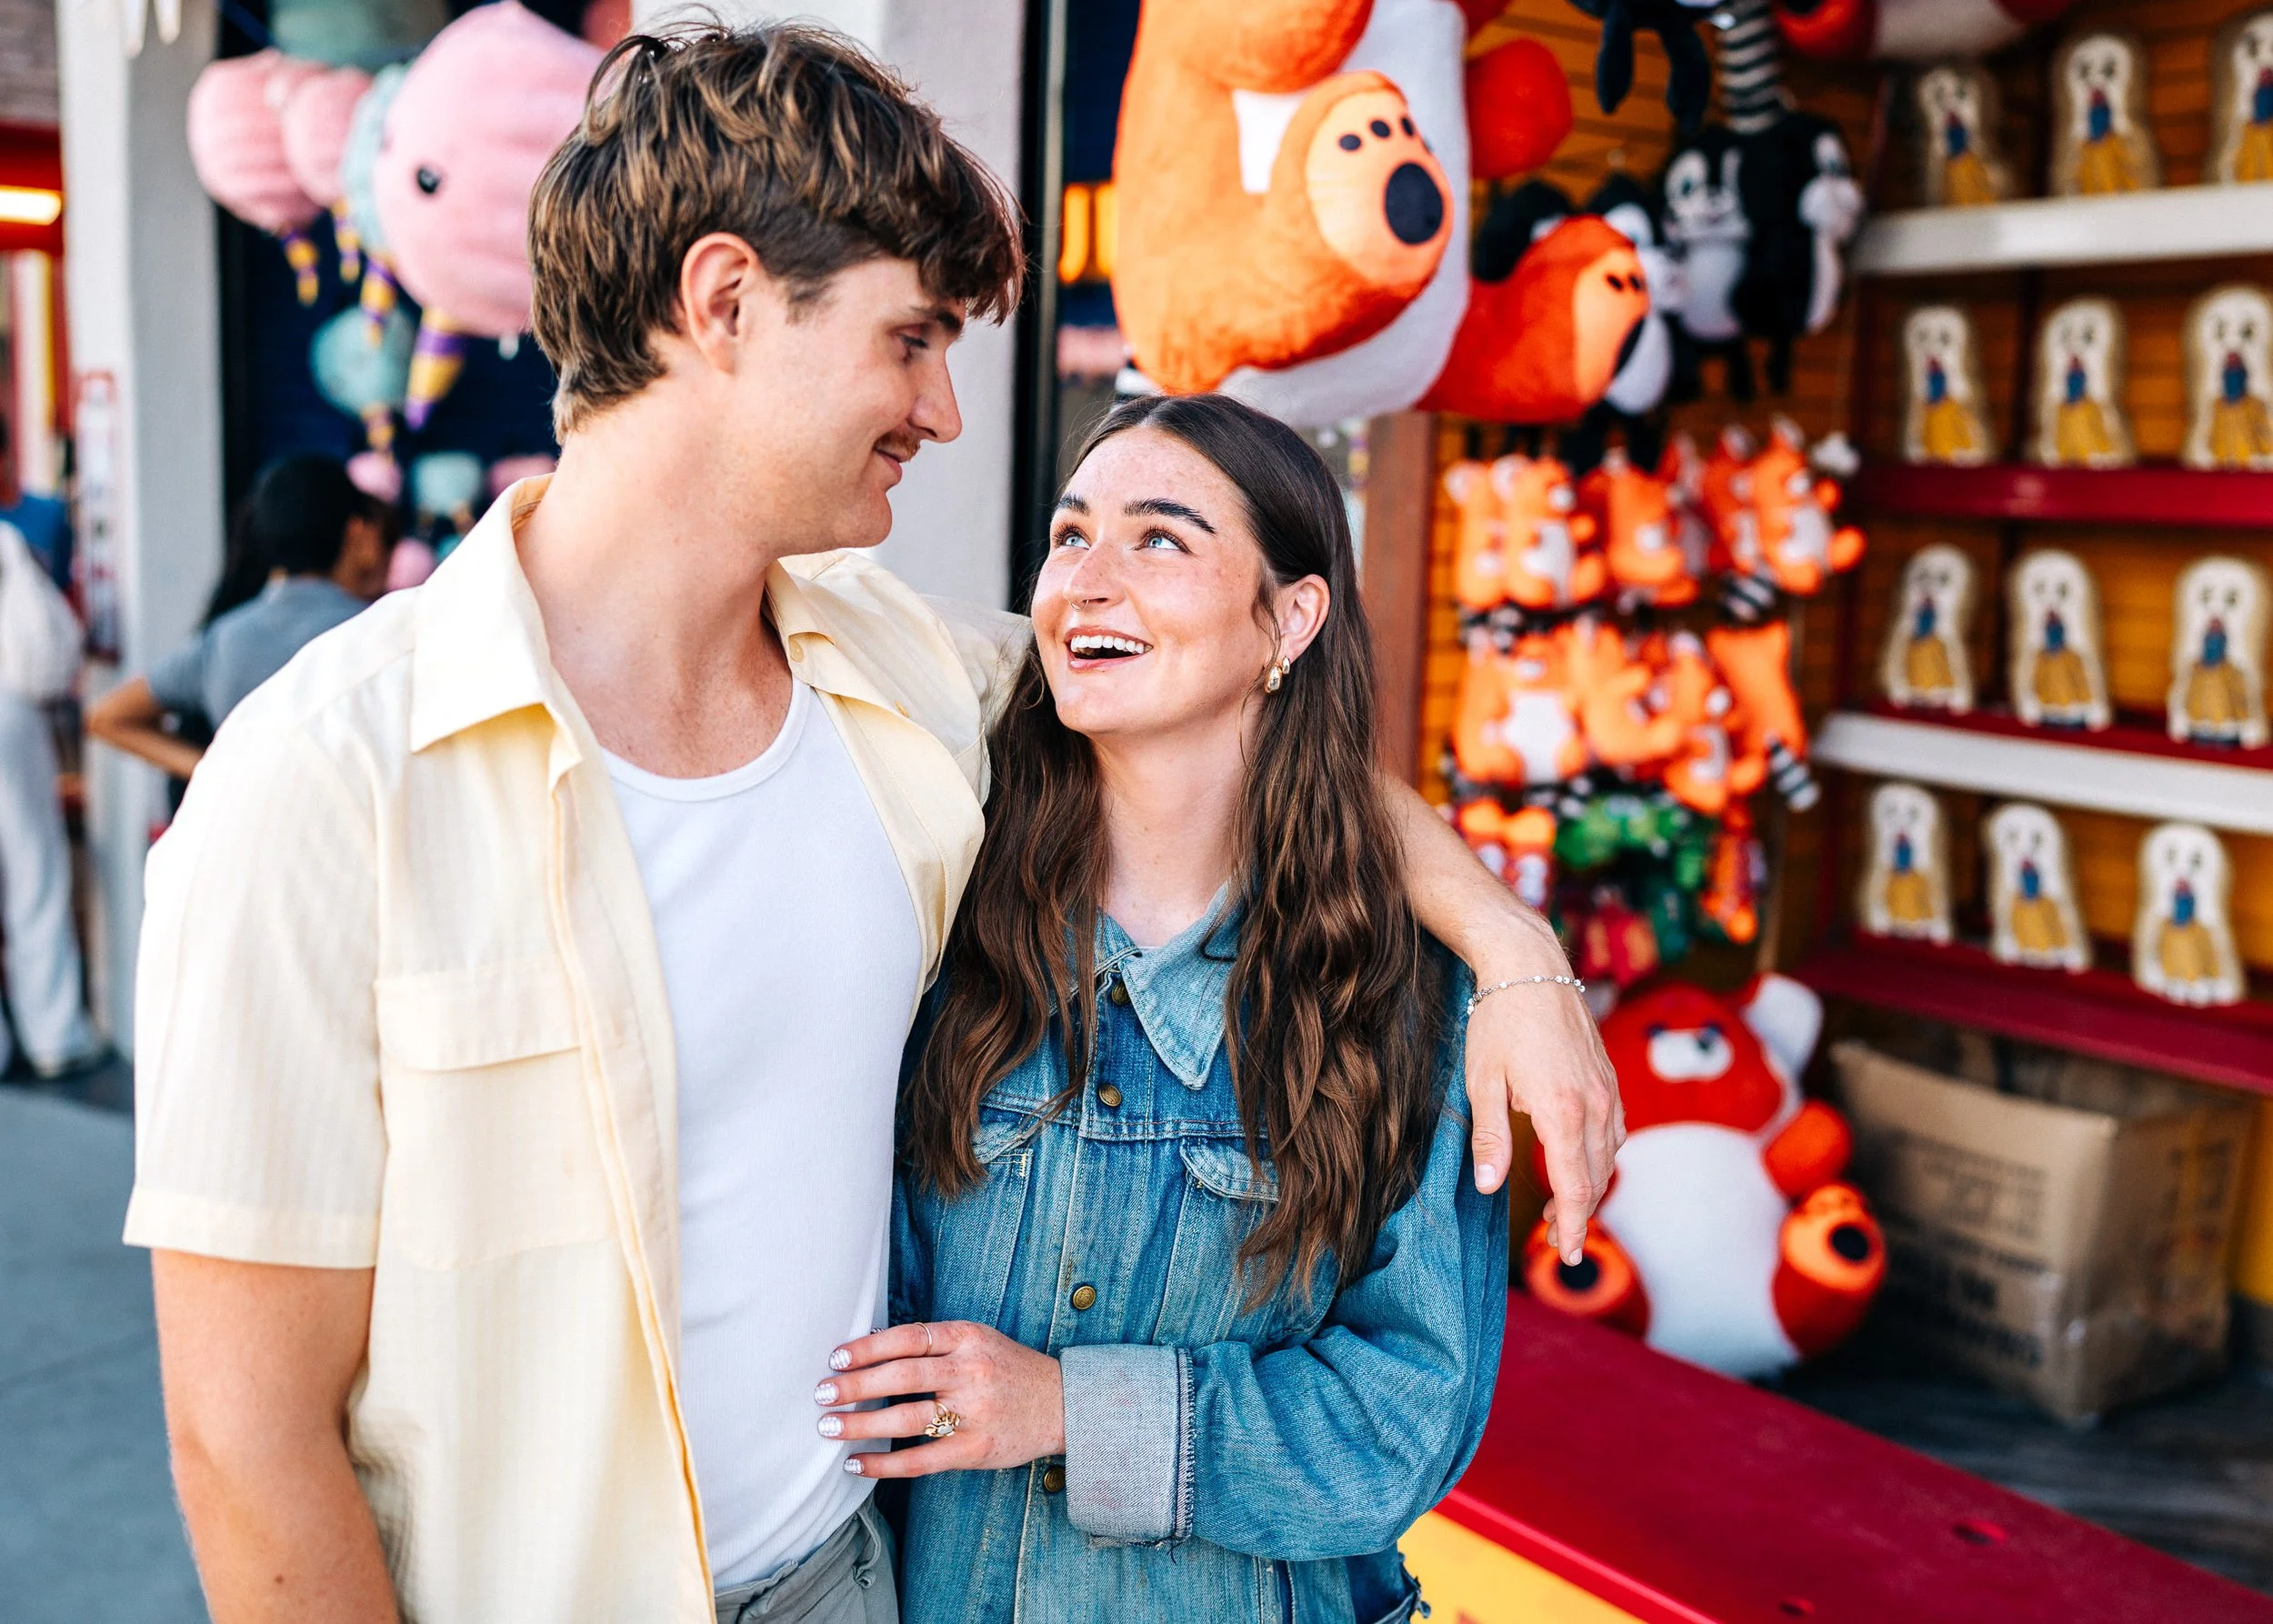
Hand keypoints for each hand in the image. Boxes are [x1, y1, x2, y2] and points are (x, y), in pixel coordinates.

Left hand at [818, 1320, 1063, 1478]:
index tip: (835, 1359)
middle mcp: (970, 1371)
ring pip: (907, 1418)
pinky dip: (885, 1463)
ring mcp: (974, 1412)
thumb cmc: (1007, 1369)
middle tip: (820, 1394)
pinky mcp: (975, 1449)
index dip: (868, 1347)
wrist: (1062, 1404)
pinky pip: (921, 1459)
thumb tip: (870, 1346)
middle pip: (902, 1376)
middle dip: (855, 1386)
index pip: (909, 1338)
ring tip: (829, 1428)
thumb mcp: (977, 1340)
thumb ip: (934, 1343)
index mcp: (968, 1337)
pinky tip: (857, 1464)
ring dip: (861, 1424)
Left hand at [1372, 774, 1623, 1261]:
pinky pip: (1614, 1128)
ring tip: (1565, 1208)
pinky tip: (1582, 1160)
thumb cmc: (1497, 1021)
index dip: (1573, 1224)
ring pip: (1610, 1153)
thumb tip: (1491, 1188)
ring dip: (1591, 1185)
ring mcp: (1606, 1087)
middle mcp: (1593, 1102)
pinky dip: (1601, 1154)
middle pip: (1596, 1176)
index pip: (1575, 1185)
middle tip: (1558, 1240)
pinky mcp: (1607, 1074)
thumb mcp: (1482, 1082)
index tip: (1568, 1254)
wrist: (1529, 963)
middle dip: (1579, 1212)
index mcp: (1562, 1110)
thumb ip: (1491, 1138)